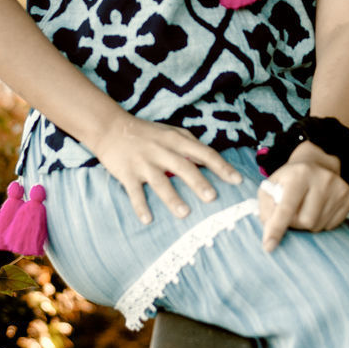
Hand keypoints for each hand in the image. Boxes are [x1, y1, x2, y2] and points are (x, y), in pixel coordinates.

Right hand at [92, 112, 243, 224]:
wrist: (111, 128)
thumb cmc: (147, 133)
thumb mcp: (171, 132)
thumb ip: (190, 144)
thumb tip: (211, 160)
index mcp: (176, 140)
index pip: (204, 153)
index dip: (221, 166)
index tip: (237, 180)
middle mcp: (162, 150)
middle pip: (183, 167)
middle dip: (198, 182)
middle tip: (212, 197)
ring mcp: (144, 162)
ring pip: (160, 181)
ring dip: (172, 198)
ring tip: (185, 213)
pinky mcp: (127, 173)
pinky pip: (135, 192)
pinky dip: (140, 206)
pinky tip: (148, 219)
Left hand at [258, 141, 348, 252]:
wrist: (316, 165)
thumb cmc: (289, 180)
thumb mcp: (271, 187)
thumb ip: (265, 208)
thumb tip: (269, 229)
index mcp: (299, 174)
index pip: (287, 207)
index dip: (276, 227)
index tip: (269, 246)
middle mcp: (322, 178)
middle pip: (305, 221)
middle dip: (295, 222)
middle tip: (293, 210)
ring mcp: (339, 187)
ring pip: (318, 226)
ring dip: (308, 223)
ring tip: (306, 207)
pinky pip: (332, 225)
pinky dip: (322, 222)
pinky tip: (319, 207)